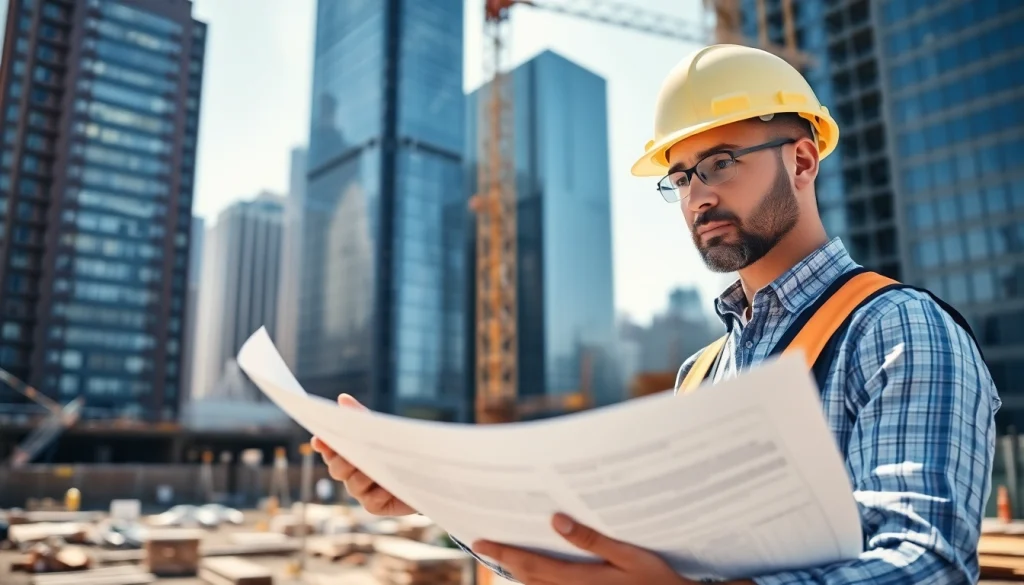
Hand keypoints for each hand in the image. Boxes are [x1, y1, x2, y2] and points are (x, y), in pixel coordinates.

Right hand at [310, 393, 416, 516]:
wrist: (430, 473)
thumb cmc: (401, 448)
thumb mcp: (383, 431)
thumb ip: (361, 418)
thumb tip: (343, 399)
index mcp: (349, 453)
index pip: (330, 449)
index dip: (323, 444)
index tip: (320, 439)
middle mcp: (351, 473)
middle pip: (336, 469)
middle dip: (344, 461)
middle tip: (353, 454)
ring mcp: (362, 491)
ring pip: (352, 485)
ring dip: (363, 476)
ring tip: (376, 469)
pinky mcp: (375, 505)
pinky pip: (369, 501)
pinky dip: (379, 492)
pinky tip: (389, 487)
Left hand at [471, 513, 700, 584]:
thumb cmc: (658, 581)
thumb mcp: (629, 556)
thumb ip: (592, 540)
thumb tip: (557, 521)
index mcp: (580, 581)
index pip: (531, 566)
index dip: (503, 553)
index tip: (480, 542)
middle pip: (528, 579)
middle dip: (505, 562)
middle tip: (483, 545)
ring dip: (520, 573)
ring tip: (505, 555)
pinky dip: (539, 582)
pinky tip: (538, 571)